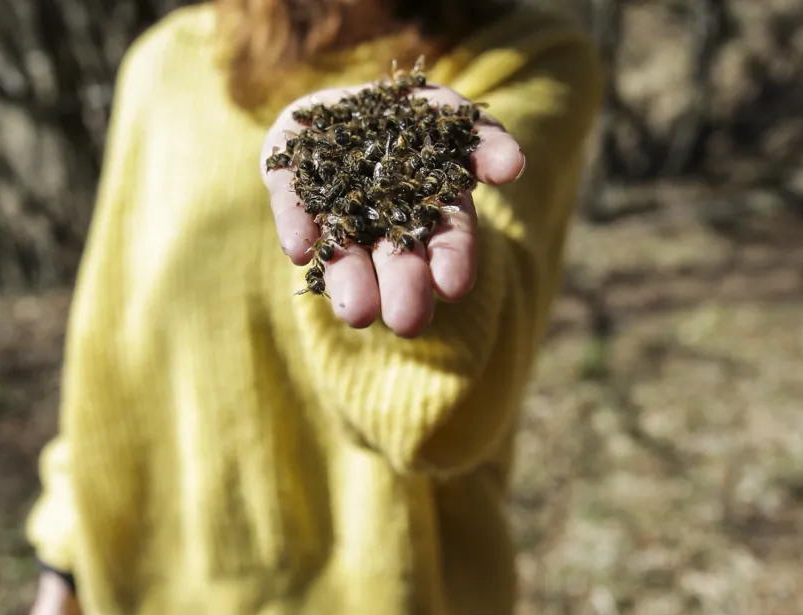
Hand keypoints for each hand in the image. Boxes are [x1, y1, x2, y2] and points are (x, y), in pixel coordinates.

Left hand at [261, 84, 525, 337]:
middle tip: (407, 322)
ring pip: (342, 249)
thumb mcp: (451, 115)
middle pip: (395, 258)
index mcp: (427, 210)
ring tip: (356, 313)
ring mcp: (331, 208)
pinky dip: (295, 226)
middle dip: (402, 288)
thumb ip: (484, 140)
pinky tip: (298, 250)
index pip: (446, 240)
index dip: (452, 261)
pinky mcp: (288, 183)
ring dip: (348, 279)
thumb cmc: (406, 115)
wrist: (336, 104)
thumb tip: (515, 168)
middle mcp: (379, 222)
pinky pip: (291, 206)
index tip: (454, 286)